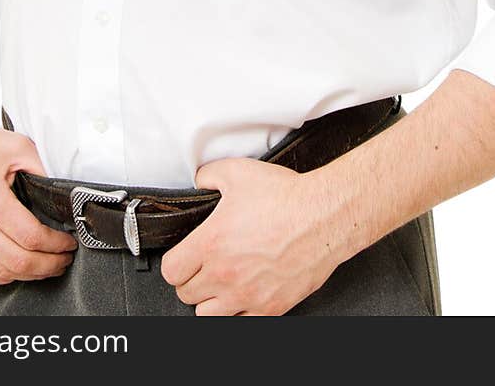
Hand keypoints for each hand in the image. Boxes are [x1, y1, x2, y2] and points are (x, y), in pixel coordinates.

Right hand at [0, 107, 77, 284]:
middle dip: (47, 265)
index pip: (31, 237)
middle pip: (17, 261)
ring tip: (43, 266)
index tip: (68, 244)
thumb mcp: (16, 146)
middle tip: (62, 260)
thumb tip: (58, 197)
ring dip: (25, 274)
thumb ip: (40, 171)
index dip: (56, 246)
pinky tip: (14, 269)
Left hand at [160, 158, 338, 315]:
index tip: (184, 255)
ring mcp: (247, 296)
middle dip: (192, 279)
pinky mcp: (270, 308)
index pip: (171, 271)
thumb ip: (208, 176)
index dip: (175, 262)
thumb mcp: (238, 171)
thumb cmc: (285, 197)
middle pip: (186, 295)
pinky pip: (240, 323)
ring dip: (210, 300)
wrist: (323, 216)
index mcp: (211, 244)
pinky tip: (244, 294)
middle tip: (204, 266)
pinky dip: (238, 312)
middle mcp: (225, 275)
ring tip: (221, 283)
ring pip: (208, 316)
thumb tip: (198, 182)